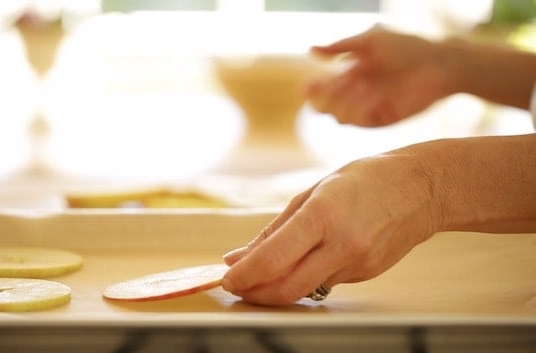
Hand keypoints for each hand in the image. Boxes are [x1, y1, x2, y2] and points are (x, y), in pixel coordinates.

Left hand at [221, 148, 440, 305]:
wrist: (421, 189)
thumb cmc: (364, 179)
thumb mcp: (312, 192)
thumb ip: (274, 230)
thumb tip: (238, 256)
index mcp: (323, 215)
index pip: (273, 258)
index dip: (244, 275)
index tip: (226, 279)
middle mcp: (342, 244)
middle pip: (286, 287)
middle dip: (254, 293)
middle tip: (237, 288)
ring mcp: (357, 263)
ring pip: (304, 291)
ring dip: (275, 289)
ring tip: (259, 278)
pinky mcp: (366, 275)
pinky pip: (325, 283)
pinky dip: (304, 278)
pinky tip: (301, 264)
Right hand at [307, 26, 454, 126]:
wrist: (439, 65)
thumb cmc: (407, 47)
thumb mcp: (371, 41)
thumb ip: (341, 46)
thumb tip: (311, 49)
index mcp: (350, 75)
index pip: (322, 89)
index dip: (313, 89)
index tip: (309, 85)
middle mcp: (357, 94)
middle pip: (326, 106)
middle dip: (325, 98)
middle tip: (336, 84)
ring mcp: (369, 108)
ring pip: (340, 117)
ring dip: (345, 102)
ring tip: (362, 84)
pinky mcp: (383, 119)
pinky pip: (361, 122)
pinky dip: (361, 110)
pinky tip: (372, 95)